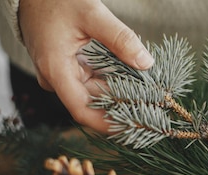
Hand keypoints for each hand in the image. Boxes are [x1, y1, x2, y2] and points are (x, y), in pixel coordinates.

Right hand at [18, 0, 153, 131]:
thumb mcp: (91, 14)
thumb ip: (120, 39)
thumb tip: (146, 63)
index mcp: (56, 71)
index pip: (83, 111)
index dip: (109, 124)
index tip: (134, 127)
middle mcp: (56, 78)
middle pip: (92, 104)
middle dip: (120, 108)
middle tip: (151, 110)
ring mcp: (61, 75)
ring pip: (94, 93)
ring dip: (118, 96)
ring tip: (147, 98)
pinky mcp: (67, 68)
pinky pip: (91, 82)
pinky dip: (111, 83)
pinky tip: (133, 83)